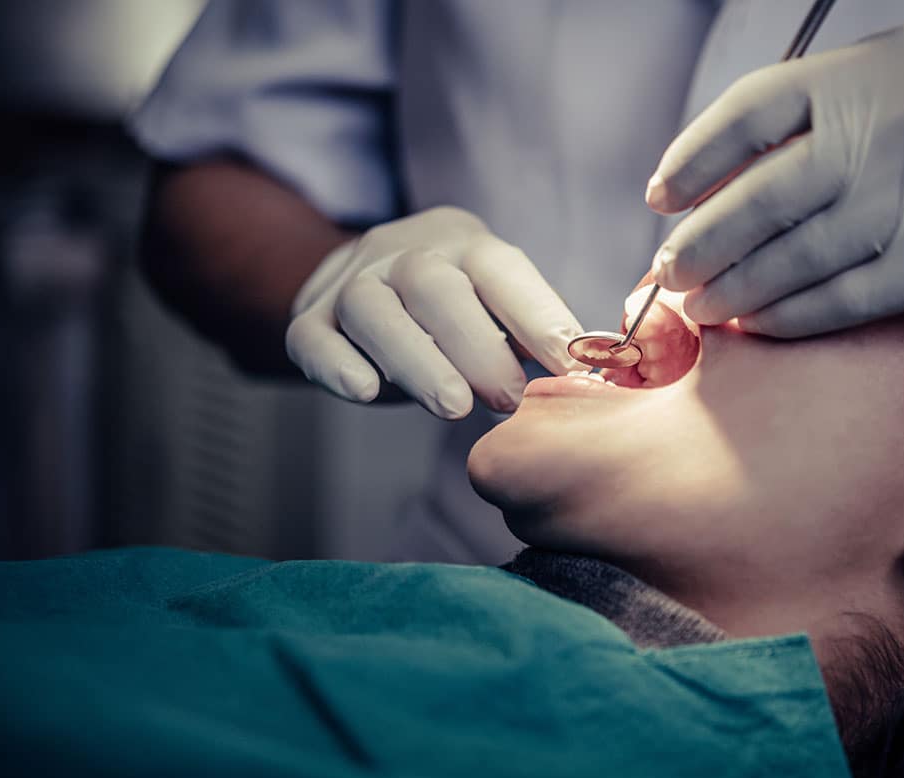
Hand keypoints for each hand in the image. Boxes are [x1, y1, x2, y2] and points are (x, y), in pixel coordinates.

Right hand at [286, 206, 582, 418]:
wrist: (356, 285)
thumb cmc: (450, 309)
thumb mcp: (493, 305)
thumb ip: (534, 334)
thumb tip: (594, 370)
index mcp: (462, 244)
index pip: (501, 269)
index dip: (538, 315)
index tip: (571, 363)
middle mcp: (403, 253)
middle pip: (434, 287)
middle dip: (476, 346)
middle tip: (509, 399)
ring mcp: (351, 284)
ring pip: (374, 310)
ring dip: (417, 359)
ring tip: (453, 407)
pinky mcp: (309, 320)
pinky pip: (315, 338)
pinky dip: (339, 366)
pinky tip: (367, 392)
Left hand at [647, 24, 903, 335]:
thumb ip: (828, 111)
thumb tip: (724, 178)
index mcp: (876, 71)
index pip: (754, 108)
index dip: (694, 158)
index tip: (659, 196)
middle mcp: (898, 124)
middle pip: (764, 194)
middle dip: (702, 242)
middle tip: (668, 272)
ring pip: (799, 256)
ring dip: (737, 290)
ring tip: (701, 307)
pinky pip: (846, 299)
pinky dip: (792, 317)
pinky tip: (759, 325)